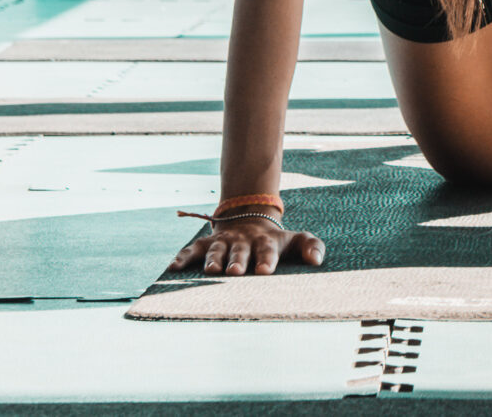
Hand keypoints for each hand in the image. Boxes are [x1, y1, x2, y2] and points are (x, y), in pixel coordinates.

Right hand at [168, 213, 324, 276]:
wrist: (250, 219)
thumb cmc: (275, 240)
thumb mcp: (295, 240)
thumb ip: (311, 246)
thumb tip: (317, 261)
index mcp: (266, 241)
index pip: (268, 249)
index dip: (266, 259)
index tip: (265, 271)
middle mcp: (243, 240)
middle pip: (240, 250)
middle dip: (238, 260)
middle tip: (235, 272)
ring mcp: (224, 241)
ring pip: (217, 249)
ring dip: (214, 259)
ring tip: (212, 270)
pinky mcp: (207, 243)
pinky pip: (193, 249)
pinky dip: (183, 257)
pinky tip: (174, 268)